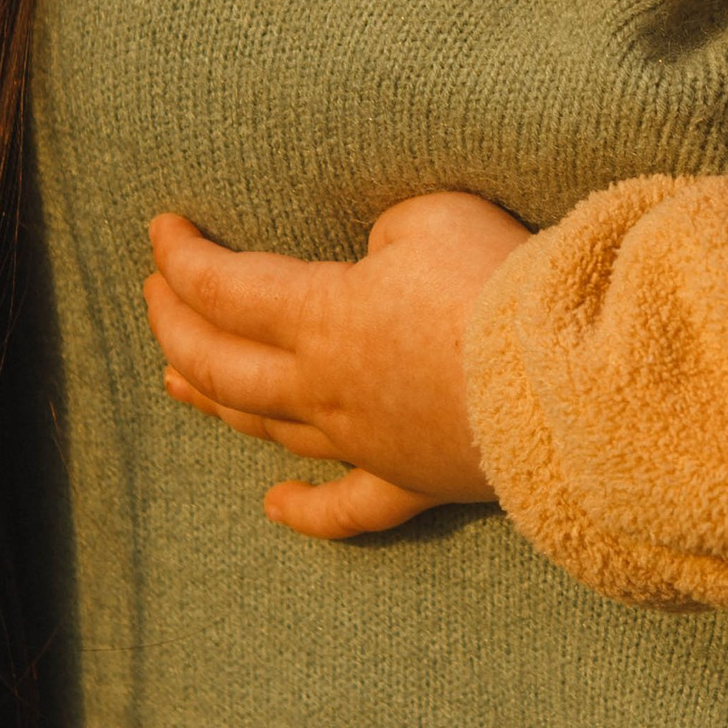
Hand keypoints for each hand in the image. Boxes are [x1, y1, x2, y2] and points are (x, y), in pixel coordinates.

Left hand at [143, 193, 531, 538]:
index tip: (160, 230)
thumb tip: (371, 258)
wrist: (573, 382)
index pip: (223, 287)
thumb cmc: (503, 285)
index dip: (182, 257)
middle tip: (154, 294)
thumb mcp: (432, 216)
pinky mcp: (415, 479)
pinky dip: (307, 511)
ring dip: (214, 403)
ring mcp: (366, 443)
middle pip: (223, 364)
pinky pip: (351, 508)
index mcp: (321, 318)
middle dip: (175, 325)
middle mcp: (325, 389)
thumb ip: (382, 232)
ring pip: (267, 429)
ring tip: (175, 382)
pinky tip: (274, 508)